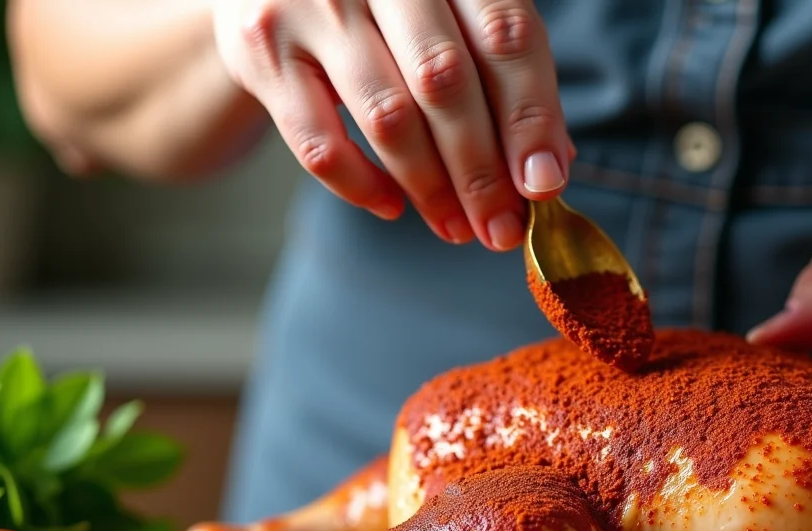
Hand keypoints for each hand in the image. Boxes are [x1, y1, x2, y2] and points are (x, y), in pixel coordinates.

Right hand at [211, 0, 573, 251]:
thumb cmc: (385, 9)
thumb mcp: (451, 18)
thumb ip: (501, 75)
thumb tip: (550, 165)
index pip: (505, 35)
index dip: (531, 116)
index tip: (545, 184)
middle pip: (445, 80)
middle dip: (481, 168)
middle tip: (501, 227)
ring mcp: (312, 3)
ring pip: (386, 115)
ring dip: (431, 186)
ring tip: (458, 227)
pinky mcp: (262, 49)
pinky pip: (320, 142)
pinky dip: (362, 186)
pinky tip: (394, 206)